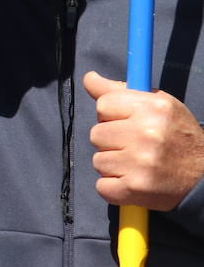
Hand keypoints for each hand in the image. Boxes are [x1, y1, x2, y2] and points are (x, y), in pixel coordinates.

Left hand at [84, 71, 203, 210]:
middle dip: (111, 142)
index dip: (112, 116)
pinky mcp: (136, 188)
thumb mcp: (159, 105)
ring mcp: (141, 163)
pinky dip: (114, 188)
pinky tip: (134, 182)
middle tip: (135, 147)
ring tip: (137, 165)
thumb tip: (89, 78)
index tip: (127, 124)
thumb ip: (121, 91)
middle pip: (96, 134)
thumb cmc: (178, 138)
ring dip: (113, 165)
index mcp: (154, 108)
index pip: (103, 105)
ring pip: (98, 161)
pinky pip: (102, 187)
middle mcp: (147, 133)